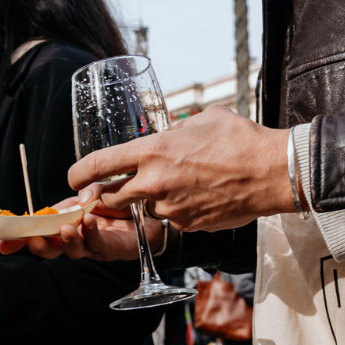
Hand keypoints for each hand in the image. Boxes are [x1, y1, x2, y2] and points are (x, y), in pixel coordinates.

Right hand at [0, 185, 153, 261]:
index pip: (38, 229)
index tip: (3, 242)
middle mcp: (74, 236)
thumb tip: (74, 199)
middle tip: (32, 241)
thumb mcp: (94, 192)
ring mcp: (90, 245)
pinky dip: (90, 234)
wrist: (150, 214)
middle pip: (51, 246)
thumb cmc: (119, 203)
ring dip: (65, 241)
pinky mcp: (110, 249)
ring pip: (72, 250)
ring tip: (63, 231)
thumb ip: (81, 195)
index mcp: (64, 221)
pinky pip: (97, 244)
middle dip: (39, 245)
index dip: (20, 237)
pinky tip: (86, 223)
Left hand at [67, 106, 290, 231]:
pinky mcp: (185, 225)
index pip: (98, 165)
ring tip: (180, 184)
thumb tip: (169, 132)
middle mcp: (153, 182)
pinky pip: (171, 218)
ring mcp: (169, 207)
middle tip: (113, 190)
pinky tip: (199, 195)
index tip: (73, 179)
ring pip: (144, 209)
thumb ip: (176, 129)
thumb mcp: (201, 119)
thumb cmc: (240, 139)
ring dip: (151, 200)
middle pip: (111, 197)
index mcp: (152, 150)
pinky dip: (177, 209)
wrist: (271, 172)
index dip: (79, 174)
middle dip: (108, 196)